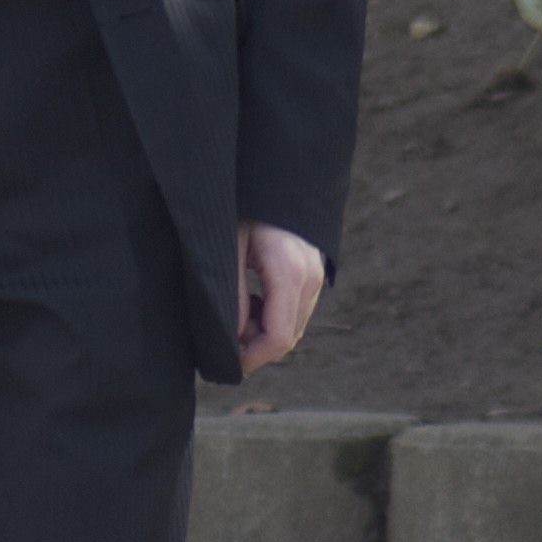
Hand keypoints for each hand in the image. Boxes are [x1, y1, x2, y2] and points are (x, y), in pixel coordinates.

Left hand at [234, 221, 326, 372]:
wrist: (277, 177)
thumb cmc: (248, 207)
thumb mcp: (230, 248)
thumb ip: (234, 293)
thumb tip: (232, 336)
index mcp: (289, 274)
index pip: (278, 338)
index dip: (252, 358)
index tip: (226, 363)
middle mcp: (310, 280)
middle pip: (287, 339)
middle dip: (255, 346)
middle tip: (224, 333)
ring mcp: (316, 278)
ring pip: (292, 327)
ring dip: (263, 332)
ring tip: (237, 310)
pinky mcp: (314, 275)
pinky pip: (295, 312)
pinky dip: (273, 318)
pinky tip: (252, 300)